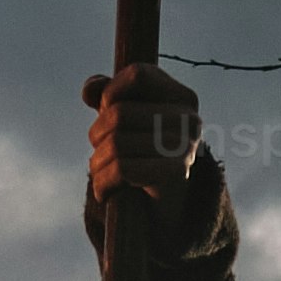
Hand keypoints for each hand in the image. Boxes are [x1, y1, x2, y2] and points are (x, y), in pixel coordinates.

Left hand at [84, 63, 204, 213]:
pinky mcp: (176, 173)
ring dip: (97, 162)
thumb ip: (107, 96)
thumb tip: (90, 90)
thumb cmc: (143, 154)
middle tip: (99, 150)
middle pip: (119, 113)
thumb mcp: (125, 120)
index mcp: (182, 96)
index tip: (107, 110)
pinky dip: (103, 182)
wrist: (166, 206)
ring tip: (100, 171)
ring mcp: (186, 145)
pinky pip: (122, 169)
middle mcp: (189, 118)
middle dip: (97, 134)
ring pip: (116, 143)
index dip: (112, 91)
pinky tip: (104, 190)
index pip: (138, 74)